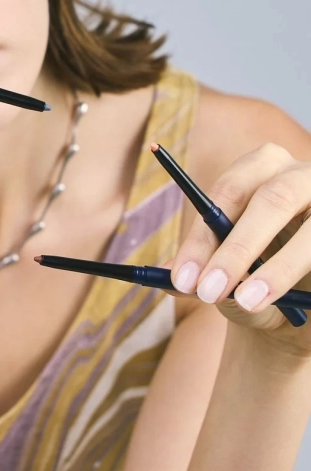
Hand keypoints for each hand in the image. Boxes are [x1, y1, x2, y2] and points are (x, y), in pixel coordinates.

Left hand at [169, 143, 310, 360]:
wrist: (303, 299)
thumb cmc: (258, 274)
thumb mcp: (228, 272)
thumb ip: (205, 272)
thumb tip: (174, 279)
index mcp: (259, 168)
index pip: (227, 193)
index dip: (202, 238)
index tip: (182, 280)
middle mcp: (299, 174)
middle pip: (272, 200)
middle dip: (236, 250)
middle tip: (208, 293)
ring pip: (309, 233)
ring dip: (277, 269)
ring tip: (247, 302)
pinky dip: (309, 280)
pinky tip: (298, 302)